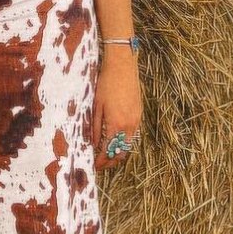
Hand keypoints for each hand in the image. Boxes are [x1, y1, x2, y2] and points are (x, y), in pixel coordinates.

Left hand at [91, 48, 141, 171]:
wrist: (123, 67)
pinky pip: (132, 135)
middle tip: (100, 164)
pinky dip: (124, 142)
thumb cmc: (106, 84)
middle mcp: (129, 125)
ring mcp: (136, 120)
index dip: (101, 161)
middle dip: (110, 161)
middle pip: (121, 152)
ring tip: (107, 155)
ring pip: (129, 145)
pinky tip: (116, 140)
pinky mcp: (139, 115)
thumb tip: (92, 144)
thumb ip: (95, 127)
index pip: (108, 151)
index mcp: (116, 124)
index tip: (94, 165)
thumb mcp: (96, 106)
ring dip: (118, 152)